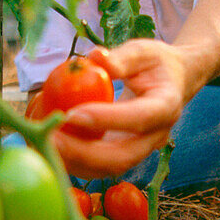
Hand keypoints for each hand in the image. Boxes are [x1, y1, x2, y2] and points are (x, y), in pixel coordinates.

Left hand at [49, 39, 189, 179]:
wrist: (175, 83)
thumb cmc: (156, 64)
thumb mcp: (144, 51)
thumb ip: (122, 57)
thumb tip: (94, 58)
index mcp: (166, 106)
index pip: (139, 118)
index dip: (107, 120)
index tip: (72, 114)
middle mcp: (157, 135)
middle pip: (123, 156)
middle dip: (84, 153)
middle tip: (51, 138)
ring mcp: (141, 150)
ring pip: (109, 168)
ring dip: (75, 162)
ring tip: (44, 144)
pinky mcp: (125, 155)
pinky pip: (99, 167)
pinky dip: (74, 161)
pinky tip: (51, 146)